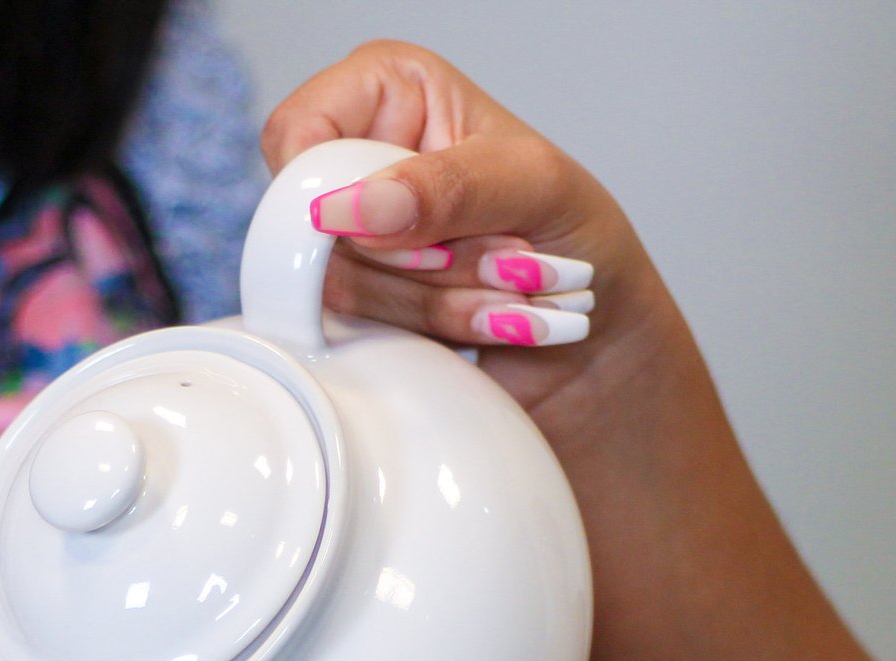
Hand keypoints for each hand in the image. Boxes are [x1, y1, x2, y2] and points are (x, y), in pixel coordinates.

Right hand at [263, 42, 670, 412]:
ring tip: (508, 286)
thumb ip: (449, 188)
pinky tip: (488, 320)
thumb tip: (356, 206)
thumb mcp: (533, 186)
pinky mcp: (363, 305)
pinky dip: (433, 332)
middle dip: (419, 255)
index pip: (296, 133)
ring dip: (438, 299)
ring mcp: (355, 241)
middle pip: (314, 223)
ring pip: (337, 286)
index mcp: (387, 92)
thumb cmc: (577, 233)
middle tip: (498, 254)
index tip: (394, 227)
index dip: (332, 191)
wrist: (599, 327)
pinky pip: (358, 333)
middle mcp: (359, 160)